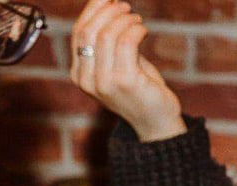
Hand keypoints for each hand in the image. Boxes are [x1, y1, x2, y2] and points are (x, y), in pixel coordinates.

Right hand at [71, 0, 184, 141]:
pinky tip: (143, 29)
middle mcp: (87, 80)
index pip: (78, 33)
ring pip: (107, 34)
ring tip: (136, 20)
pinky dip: (135, 29)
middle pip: (88, 31)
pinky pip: (126, 41)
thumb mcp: (118, 63)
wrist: (157, 122)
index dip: (92, 10)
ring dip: (124, 19)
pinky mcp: (125, 81)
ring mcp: (104, 82)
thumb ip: (109, 41)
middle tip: (125, 7)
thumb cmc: (140, 90)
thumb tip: (106, 4)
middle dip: (107, 11)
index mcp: (80, 75)